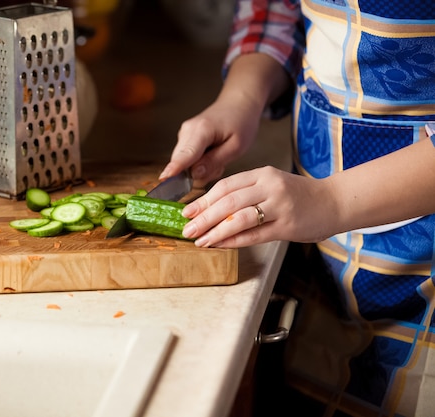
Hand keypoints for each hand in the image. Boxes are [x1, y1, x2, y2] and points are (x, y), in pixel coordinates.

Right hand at [159, 53, 291, 185]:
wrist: (238, 104)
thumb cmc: (241, 123)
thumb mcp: (236, 146)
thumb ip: (214, 161)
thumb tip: (194, 174)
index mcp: (202, 130)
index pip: (186, 154)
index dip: (175, 168)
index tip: (164, 178)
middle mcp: (187, 130)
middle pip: (182, 162)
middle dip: (199, 172)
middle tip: (221, 163)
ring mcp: (183, 133)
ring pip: (184, 162)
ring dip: (201, 167)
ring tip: (219, 156)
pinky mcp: (184, 137)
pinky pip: (186, 158)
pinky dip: (199, 162)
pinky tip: (212, 154)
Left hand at [181, 166, 337, 247]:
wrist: (335, 202)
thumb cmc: (298, 195)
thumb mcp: (270, 184)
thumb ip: (245, 193)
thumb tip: (211, 210)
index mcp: (263, 174)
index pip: (225, 186)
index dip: (203, 200)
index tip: (187, 212)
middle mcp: (270, 187)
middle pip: (228, 202)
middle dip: (203, 217)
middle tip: (187, 229)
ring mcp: (280, 206)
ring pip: (239, 219)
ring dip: (215, 232)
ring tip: (199, 240)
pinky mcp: (287, 226)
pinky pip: (254, 235)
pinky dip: (233, 241)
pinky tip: (219, 245)